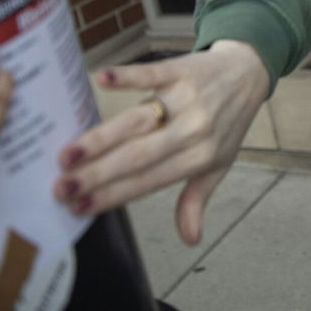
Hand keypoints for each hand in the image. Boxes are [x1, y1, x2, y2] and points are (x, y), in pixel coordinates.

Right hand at [54, 39, 269, 244]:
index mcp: (199, 157)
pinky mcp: (182, 70)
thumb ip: (196, 198)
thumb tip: (190, 239)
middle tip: (60, 188)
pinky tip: (101, 79)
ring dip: (101, 138)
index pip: (149, 181)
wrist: (250, 71)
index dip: (112, 196)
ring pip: (138, 121)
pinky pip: (153, 75)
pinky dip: (129, 77)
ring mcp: (187, 99)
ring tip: (67, 154)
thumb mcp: (219, 163)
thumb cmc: (228, 121)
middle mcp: (193, 130)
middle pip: (138, 156)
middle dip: (97, 175)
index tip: (77, 208)